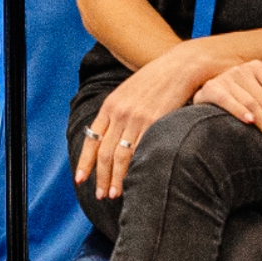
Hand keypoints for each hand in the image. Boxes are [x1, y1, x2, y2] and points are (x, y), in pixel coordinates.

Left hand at [76, 48, 212, 201]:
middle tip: (101, 194)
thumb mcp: (130, 91)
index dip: (85, 162)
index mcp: (110, 105)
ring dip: (116, 179)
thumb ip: (119, 111)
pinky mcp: (154, 122)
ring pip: (120, 157)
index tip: (80, 179)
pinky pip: (140, 150)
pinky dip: (135, 168)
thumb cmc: (158, 79)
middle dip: (101, 177)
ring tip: (114, 194)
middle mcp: (119, 113)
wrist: (181, 65)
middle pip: (104, 153)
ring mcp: (136, 118)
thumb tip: (113, 136)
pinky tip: (135, 179)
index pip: (92, 139)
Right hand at [191, 56, 261, 150]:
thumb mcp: (260, 93)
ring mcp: (227, 78)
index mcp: (260, 68)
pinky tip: (249, 122)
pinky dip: (240, 111)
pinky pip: (228, 101)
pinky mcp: (212, 88)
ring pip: (253, 104)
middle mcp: (244, 70)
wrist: (204, 95)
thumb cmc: (237, 97)